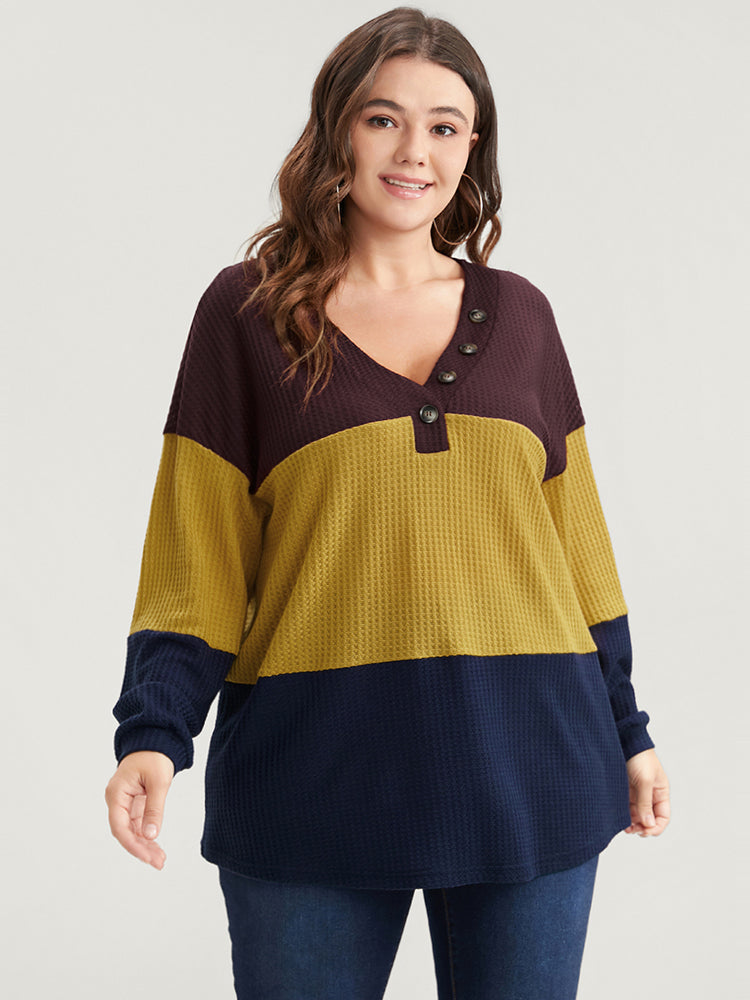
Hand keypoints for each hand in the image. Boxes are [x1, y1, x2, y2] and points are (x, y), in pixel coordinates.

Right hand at [105, 751, 174, 868]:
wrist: (156, 739)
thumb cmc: (155, 756)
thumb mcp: (158, 782)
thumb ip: (154, 809)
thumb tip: (150, 835)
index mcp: (117, 793)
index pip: (120, 826)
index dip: (133, 845)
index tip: (147, 857)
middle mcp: (117, 799)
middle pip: (125, 831)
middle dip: (141, 848)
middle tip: (159, 863)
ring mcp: (124, 802)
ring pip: (131, 829)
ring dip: (145, 844)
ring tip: (160, 859)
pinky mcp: (133, 802)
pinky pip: (137, 823)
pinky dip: (147, 834)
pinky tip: (156, 846)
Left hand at [624, 748, 669, 836]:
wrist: (625, 742)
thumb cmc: (639, 758)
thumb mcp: (645, 781)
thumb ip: (646, 803)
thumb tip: (648, 824)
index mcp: (661, 792)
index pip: (663, 817)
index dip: (656, 827)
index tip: (646, 832)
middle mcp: (650, 795)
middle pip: (650, 818)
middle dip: (643, 827)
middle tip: (634, 830)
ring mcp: (637, 793)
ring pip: (637, 815)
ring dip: (633, 823)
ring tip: (626, 827)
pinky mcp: (625, 790)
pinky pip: (627, 808)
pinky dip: (625, 815)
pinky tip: (620, 819)